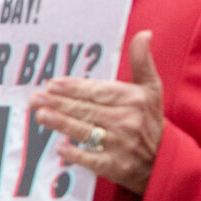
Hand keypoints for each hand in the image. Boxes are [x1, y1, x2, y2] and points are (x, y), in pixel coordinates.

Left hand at [32, 30, 163, 195]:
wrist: (165, 161)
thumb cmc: (150, 120)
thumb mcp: (151, 89)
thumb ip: (142, 61)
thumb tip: (144, 33)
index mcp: (134, 99)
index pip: (98, 91)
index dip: (74, 88)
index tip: (52, 84)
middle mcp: (128, 121)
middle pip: (87, 110)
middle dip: (59, 103)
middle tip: (35, 98)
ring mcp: (122, 145)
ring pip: (86, 131)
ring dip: (61, 123)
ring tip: (40, 115)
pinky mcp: (117, 167)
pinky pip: (93, 159)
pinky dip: (76, 154)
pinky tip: (59, 147)